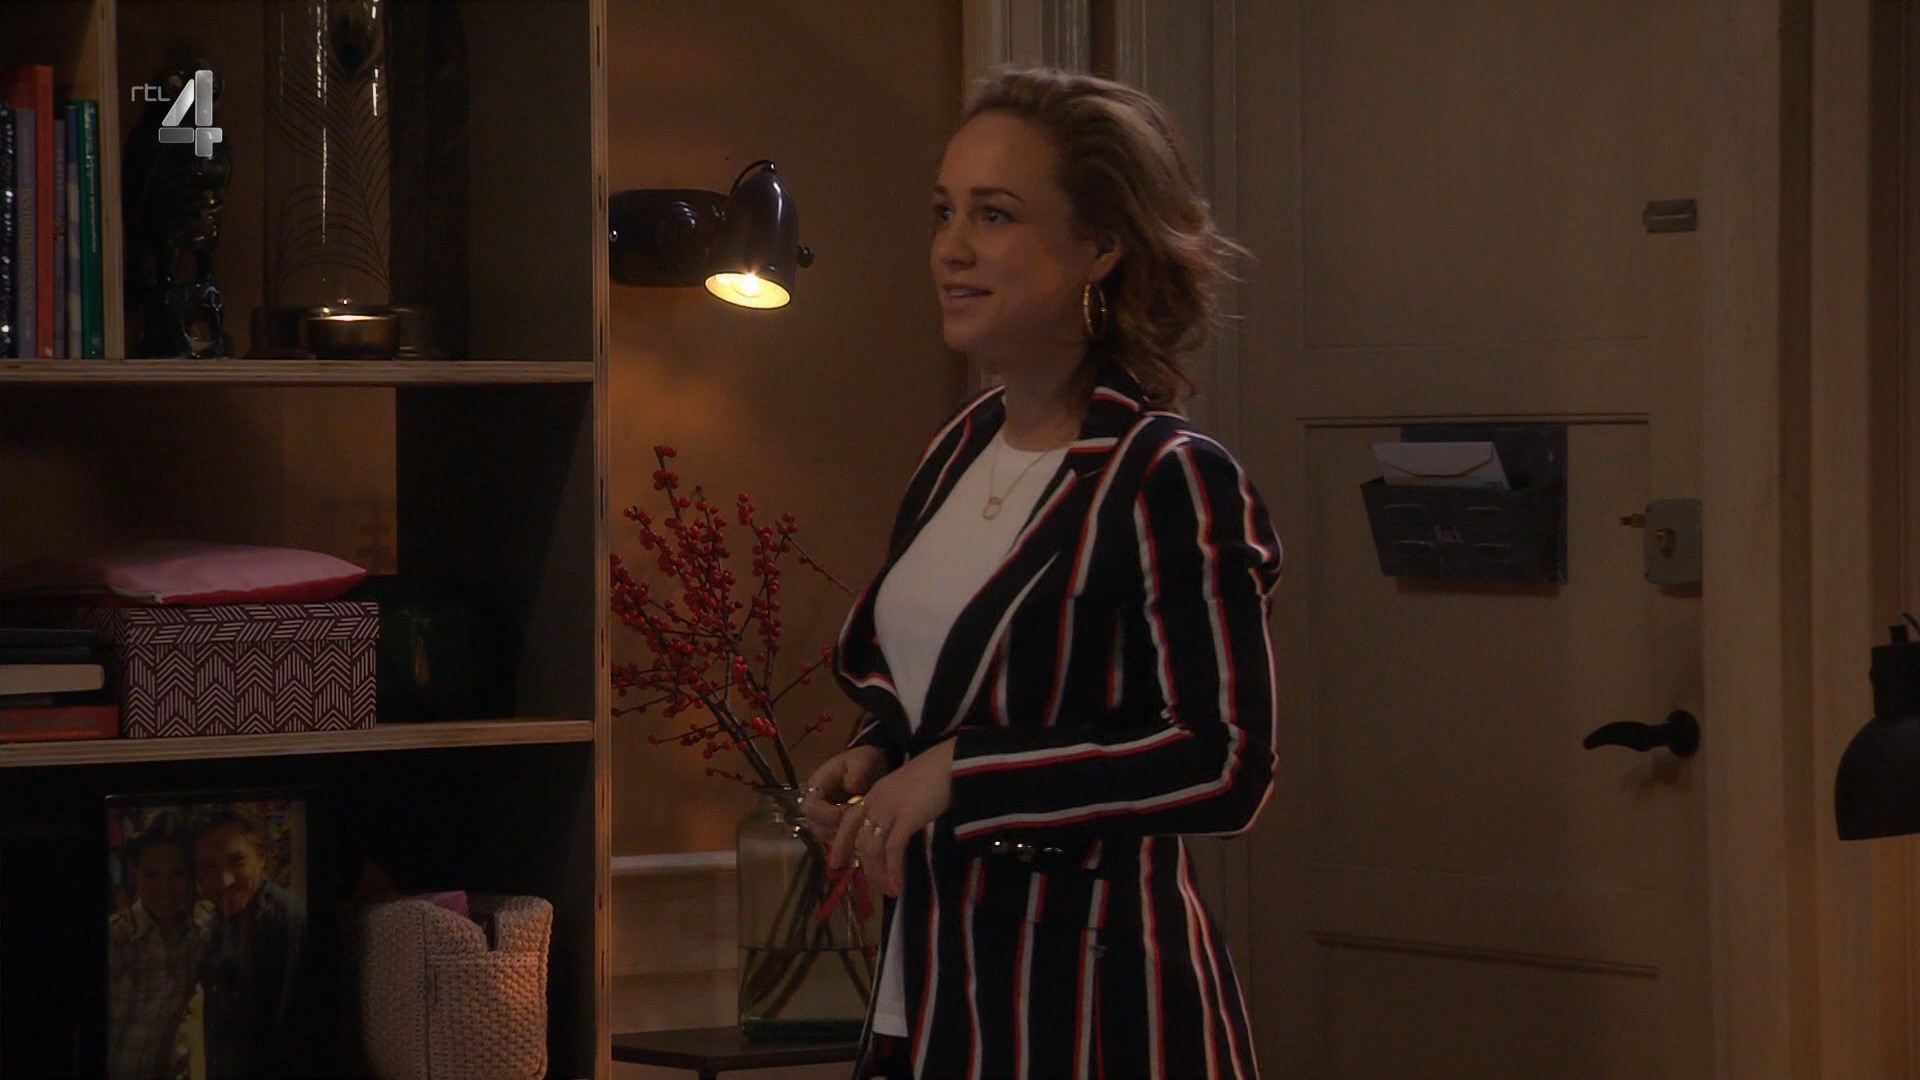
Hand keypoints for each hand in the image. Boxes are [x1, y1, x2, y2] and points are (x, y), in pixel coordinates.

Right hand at [799, 745, 889, 845]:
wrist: (870, 769)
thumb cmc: (863, 763)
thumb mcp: (863, 761)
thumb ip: (858, 773)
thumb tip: (853, 787)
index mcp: (816, 786)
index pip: (811, 807)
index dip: (828, 814)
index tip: (850, 811)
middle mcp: (815, 805)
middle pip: (816, 826)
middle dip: (837, 829)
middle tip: (858, 826)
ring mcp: (822, 818)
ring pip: (826, 837)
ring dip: (843, 837)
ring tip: (862, 830)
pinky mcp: (833, 827)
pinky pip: (835, 841)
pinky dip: (848, 841)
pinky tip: (863, 835)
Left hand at [830, 739, 954, 895]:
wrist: (953, 761)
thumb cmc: (937, 771)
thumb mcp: (909, 788)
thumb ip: (900, 804)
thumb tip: (901, 824)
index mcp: (876, 793)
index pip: (849, 821)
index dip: (841, 842)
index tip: (837, 862)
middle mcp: (877, 801)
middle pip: (860, 840)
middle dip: (864, 866)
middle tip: (870, 886)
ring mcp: (890, 809)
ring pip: (873, 849)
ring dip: (879, 874)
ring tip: (888, 892)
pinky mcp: (906, 818)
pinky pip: (893, 851)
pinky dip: (893, 871)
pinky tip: (897, 886)